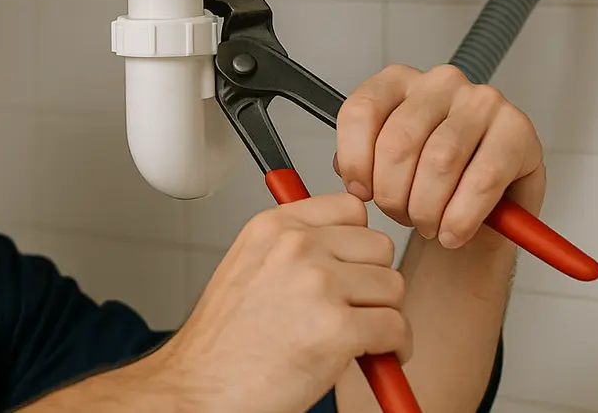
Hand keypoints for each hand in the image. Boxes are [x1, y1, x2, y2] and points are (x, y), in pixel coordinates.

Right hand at [153, 193, 408, 412]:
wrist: (201, 390)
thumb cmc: (224, 344)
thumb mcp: (248, 268)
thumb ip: (293, 247)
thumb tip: (349, 249)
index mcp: (273, 227)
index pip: (351, 208)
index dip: (359, 242)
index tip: (356, 265)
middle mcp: (296, 247)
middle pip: (379, 247)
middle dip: (374, 281)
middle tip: (356, 309)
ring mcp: (318, 285)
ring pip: (393, 286)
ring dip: (384, 315)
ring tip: (359, 336)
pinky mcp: (337, 329)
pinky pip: (396, 328)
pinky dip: (393, 349)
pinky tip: (370, 357)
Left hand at [334, 63, 545, 249]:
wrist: (482, 209)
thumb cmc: (430, 183)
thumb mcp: (385, 168)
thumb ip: (361, 163)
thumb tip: (353, 177)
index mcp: (399, 81)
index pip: (362, 111)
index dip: (355, 161)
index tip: (361, 192)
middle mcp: (440, 83)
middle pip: (399, 142)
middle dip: (393, 195)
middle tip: (402, 217)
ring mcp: (481, 102)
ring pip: (439, 162)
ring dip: (427, 208)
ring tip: (429, 225)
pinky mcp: (517, 130)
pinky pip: (481, 180)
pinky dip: (461, 217)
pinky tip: (453, 232)